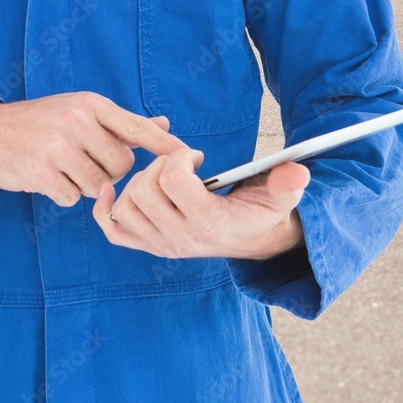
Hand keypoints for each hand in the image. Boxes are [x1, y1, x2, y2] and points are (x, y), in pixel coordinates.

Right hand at [0, 92, 189, 206]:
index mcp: (90, 104)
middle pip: (121, 166)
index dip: (167, 146)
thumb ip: (121, 122)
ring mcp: (58, 148)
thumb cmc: (40, 122)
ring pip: (98, 185)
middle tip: (86, 161)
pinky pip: (73, 198)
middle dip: (110, 172)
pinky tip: (49, 177)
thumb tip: (164, 126)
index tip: (194, 157)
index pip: (138, 127)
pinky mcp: (41, 172)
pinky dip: (64, 194)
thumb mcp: (79, 110)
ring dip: (86, 184)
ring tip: (65, 167)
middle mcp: (77, 122)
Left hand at [93, 148, 308, 260]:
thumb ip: (288, 183)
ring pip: (126, 205)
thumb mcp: (280, 197)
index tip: (194, 156)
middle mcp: (181, 238)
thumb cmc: (261, 212)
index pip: (172, 181)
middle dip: (157, 166)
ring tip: (162, 177)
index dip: (178, 157)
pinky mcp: (149, 246)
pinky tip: (111, 191)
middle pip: (143, 190)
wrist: (252, 241)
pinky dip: (105, 210)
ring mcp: (162, 245)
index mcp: (209, 223)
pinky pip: (113, 232)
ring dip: (138, 181)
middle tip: (177, 164)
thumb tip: (297, 172)